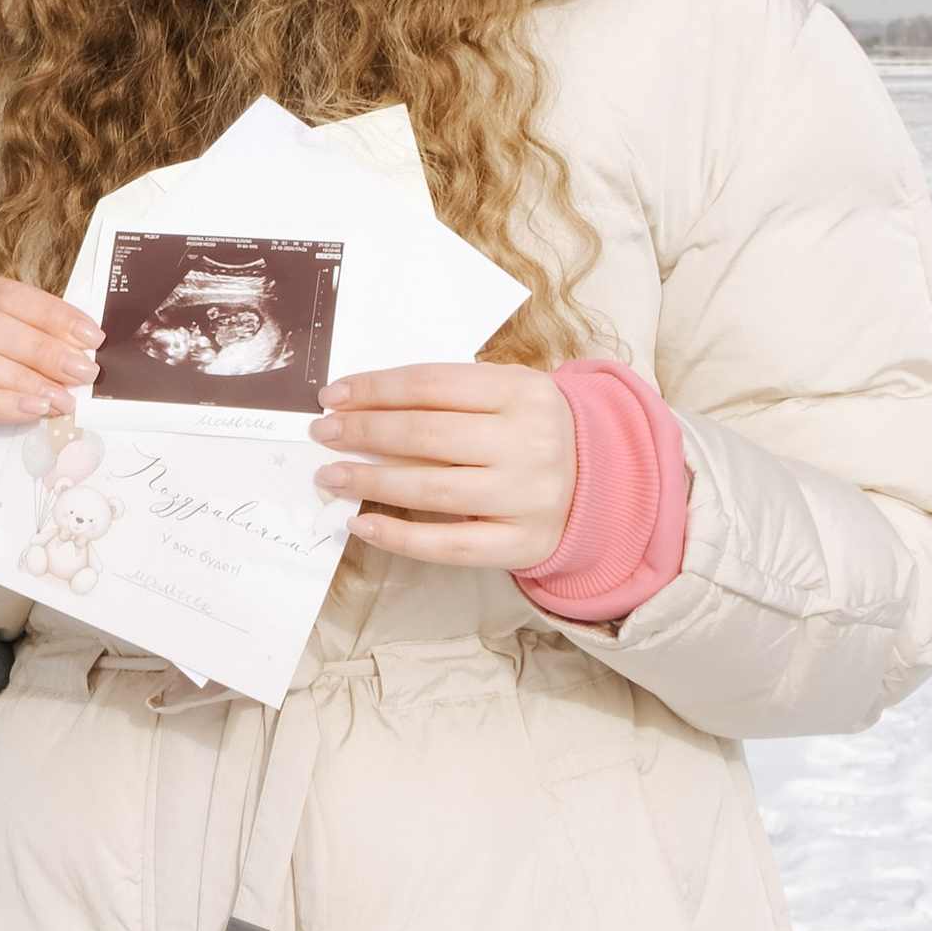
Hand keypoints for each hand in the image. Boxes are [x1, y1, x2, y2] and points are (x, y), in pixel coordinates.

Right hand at [0, 274, 100, 464]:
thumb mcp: (5, 349)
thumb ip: (35, 338)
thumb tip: (84, 345)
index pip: (3, 294)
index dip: (49, 313)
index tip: (89, 336)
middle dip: (40, 348)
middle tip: (81, 371)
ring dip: (22, 378)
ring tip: (61, 397)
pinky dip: (0, 405)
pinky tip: (31, 410)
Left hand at [310, 363, 577, 573]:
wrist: (608, 482)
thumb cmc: (536, 430)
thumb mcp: (509, 393)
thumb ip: (450, 394)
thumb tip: (364, 404)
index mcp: (524, 392)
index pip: (432, 384)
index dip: (375, 389)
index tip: (333, 396)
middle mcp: (529, 443)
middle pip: (427, 434)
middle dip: (365, 431)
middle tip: (324, 433)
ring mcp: (528, 497)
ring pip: (433, 490)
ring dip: (371, 481)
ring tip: (332, 475)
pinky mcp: (523, 544)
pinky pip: (450, 546)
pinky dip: (400, 537)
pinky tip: (362, 524)